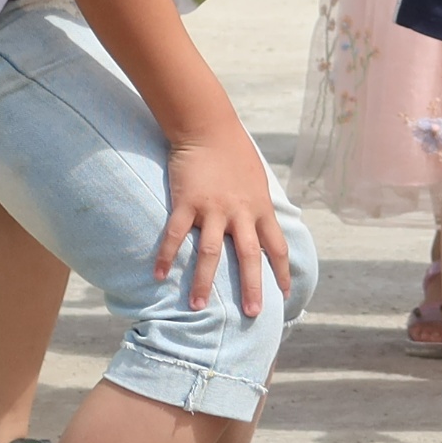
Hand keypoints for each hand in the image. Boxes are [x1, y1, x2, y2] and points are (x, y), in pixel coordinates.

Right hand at [156, 126, 293, 318]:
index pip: (277, 246)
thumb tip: (261, 226)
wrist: (209, 128)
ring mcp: (213, 209)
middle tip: (252, 314)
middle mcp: (241, 212)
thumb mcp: (256, 182)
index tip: (285, 295)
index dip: (281, 272)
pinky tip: (156, 275)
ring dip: (204, 282)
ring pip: (212, 252)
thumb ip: (257, 206)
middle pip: (249, 256)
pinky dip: (165, 256)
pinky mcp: (187, 202)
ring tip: (198, 307)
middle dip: (252, 287)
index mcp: (260, 208)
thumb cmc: (234, 153)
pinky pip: (176, 235)